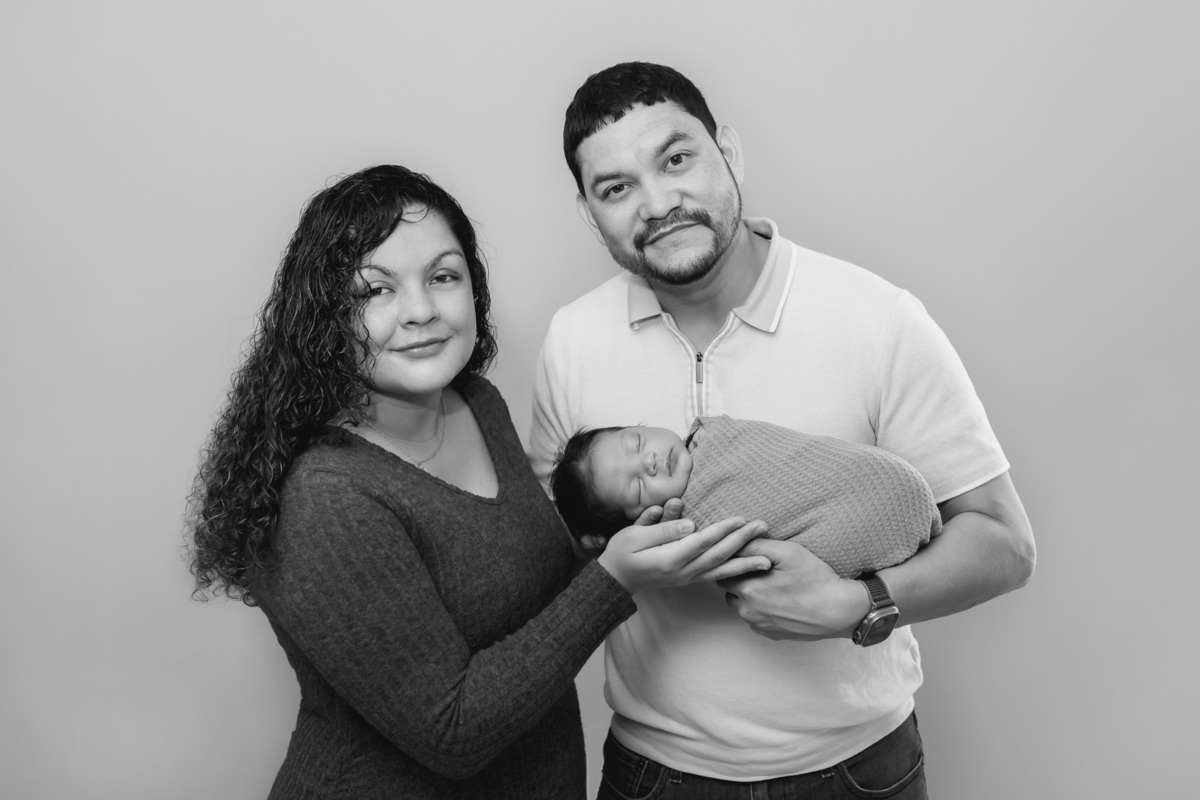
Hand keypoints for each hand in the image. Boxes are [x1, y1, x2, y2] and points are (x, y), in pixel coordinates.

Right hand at [597, 510, 769, 593]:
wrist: (614, 580)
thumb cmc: (621, 553)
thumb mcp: (633, 535)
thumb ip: (662, 528)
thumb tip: (690, 522)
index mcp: (671, 558)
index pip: (703, 541)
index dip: (723, 529)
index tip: (741, 518)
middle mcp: (684, 571)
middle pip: (719, 555)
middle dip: (743, 541)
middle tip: (763, 527)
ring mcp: (688, 578)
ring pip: (722, 570)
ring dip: (745, 563)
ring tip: (767, 558)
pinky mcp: (689, 579)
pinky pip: (716, 576)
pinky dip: (734, 573)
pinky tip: (747, 570)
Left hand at [717, 539, 870, 640]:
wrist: (839, 610)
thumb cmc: (815, 579)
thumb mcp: (787, 552)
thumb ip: (756, 546)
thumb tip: (736, 542)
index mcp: (747, 590)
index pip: (724, 572)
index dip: (735, 562)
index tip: (748, 557)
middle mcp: (748, 612)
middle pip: (729, 590)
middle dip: (739, 578)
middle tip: (761, 569)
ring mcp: (759, 625)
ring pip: (741, 606)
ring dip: (749, 595)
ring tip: (771, 584)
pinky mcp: (770, 634)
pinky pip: (756, 619)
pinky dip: (761, 609)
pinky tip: (779, 600)